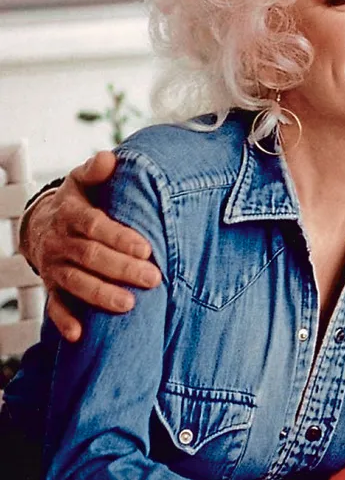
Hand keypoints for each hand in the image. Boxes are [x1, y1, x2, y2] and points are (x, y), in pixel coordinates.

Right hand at [21, 151, 161, 341]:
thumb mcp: (84, 180)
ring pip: (76, 282)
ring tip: (129, 305)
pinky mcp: (51, 286)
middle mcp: (61, 241)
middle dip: (121, 269)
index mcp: (72, 214)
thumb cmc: (78, 200)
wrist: (42, 222)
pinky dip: (65, 321)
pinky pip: (55, 306)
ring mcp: (55, 266)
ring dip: (101, 295)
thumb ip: (96, 169)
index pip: (95, 226)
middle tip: (153, 279)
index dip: (119, 238)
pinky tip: (81, 334)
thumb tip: (109, 158)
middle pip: (90, 257)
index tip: (146, 248)